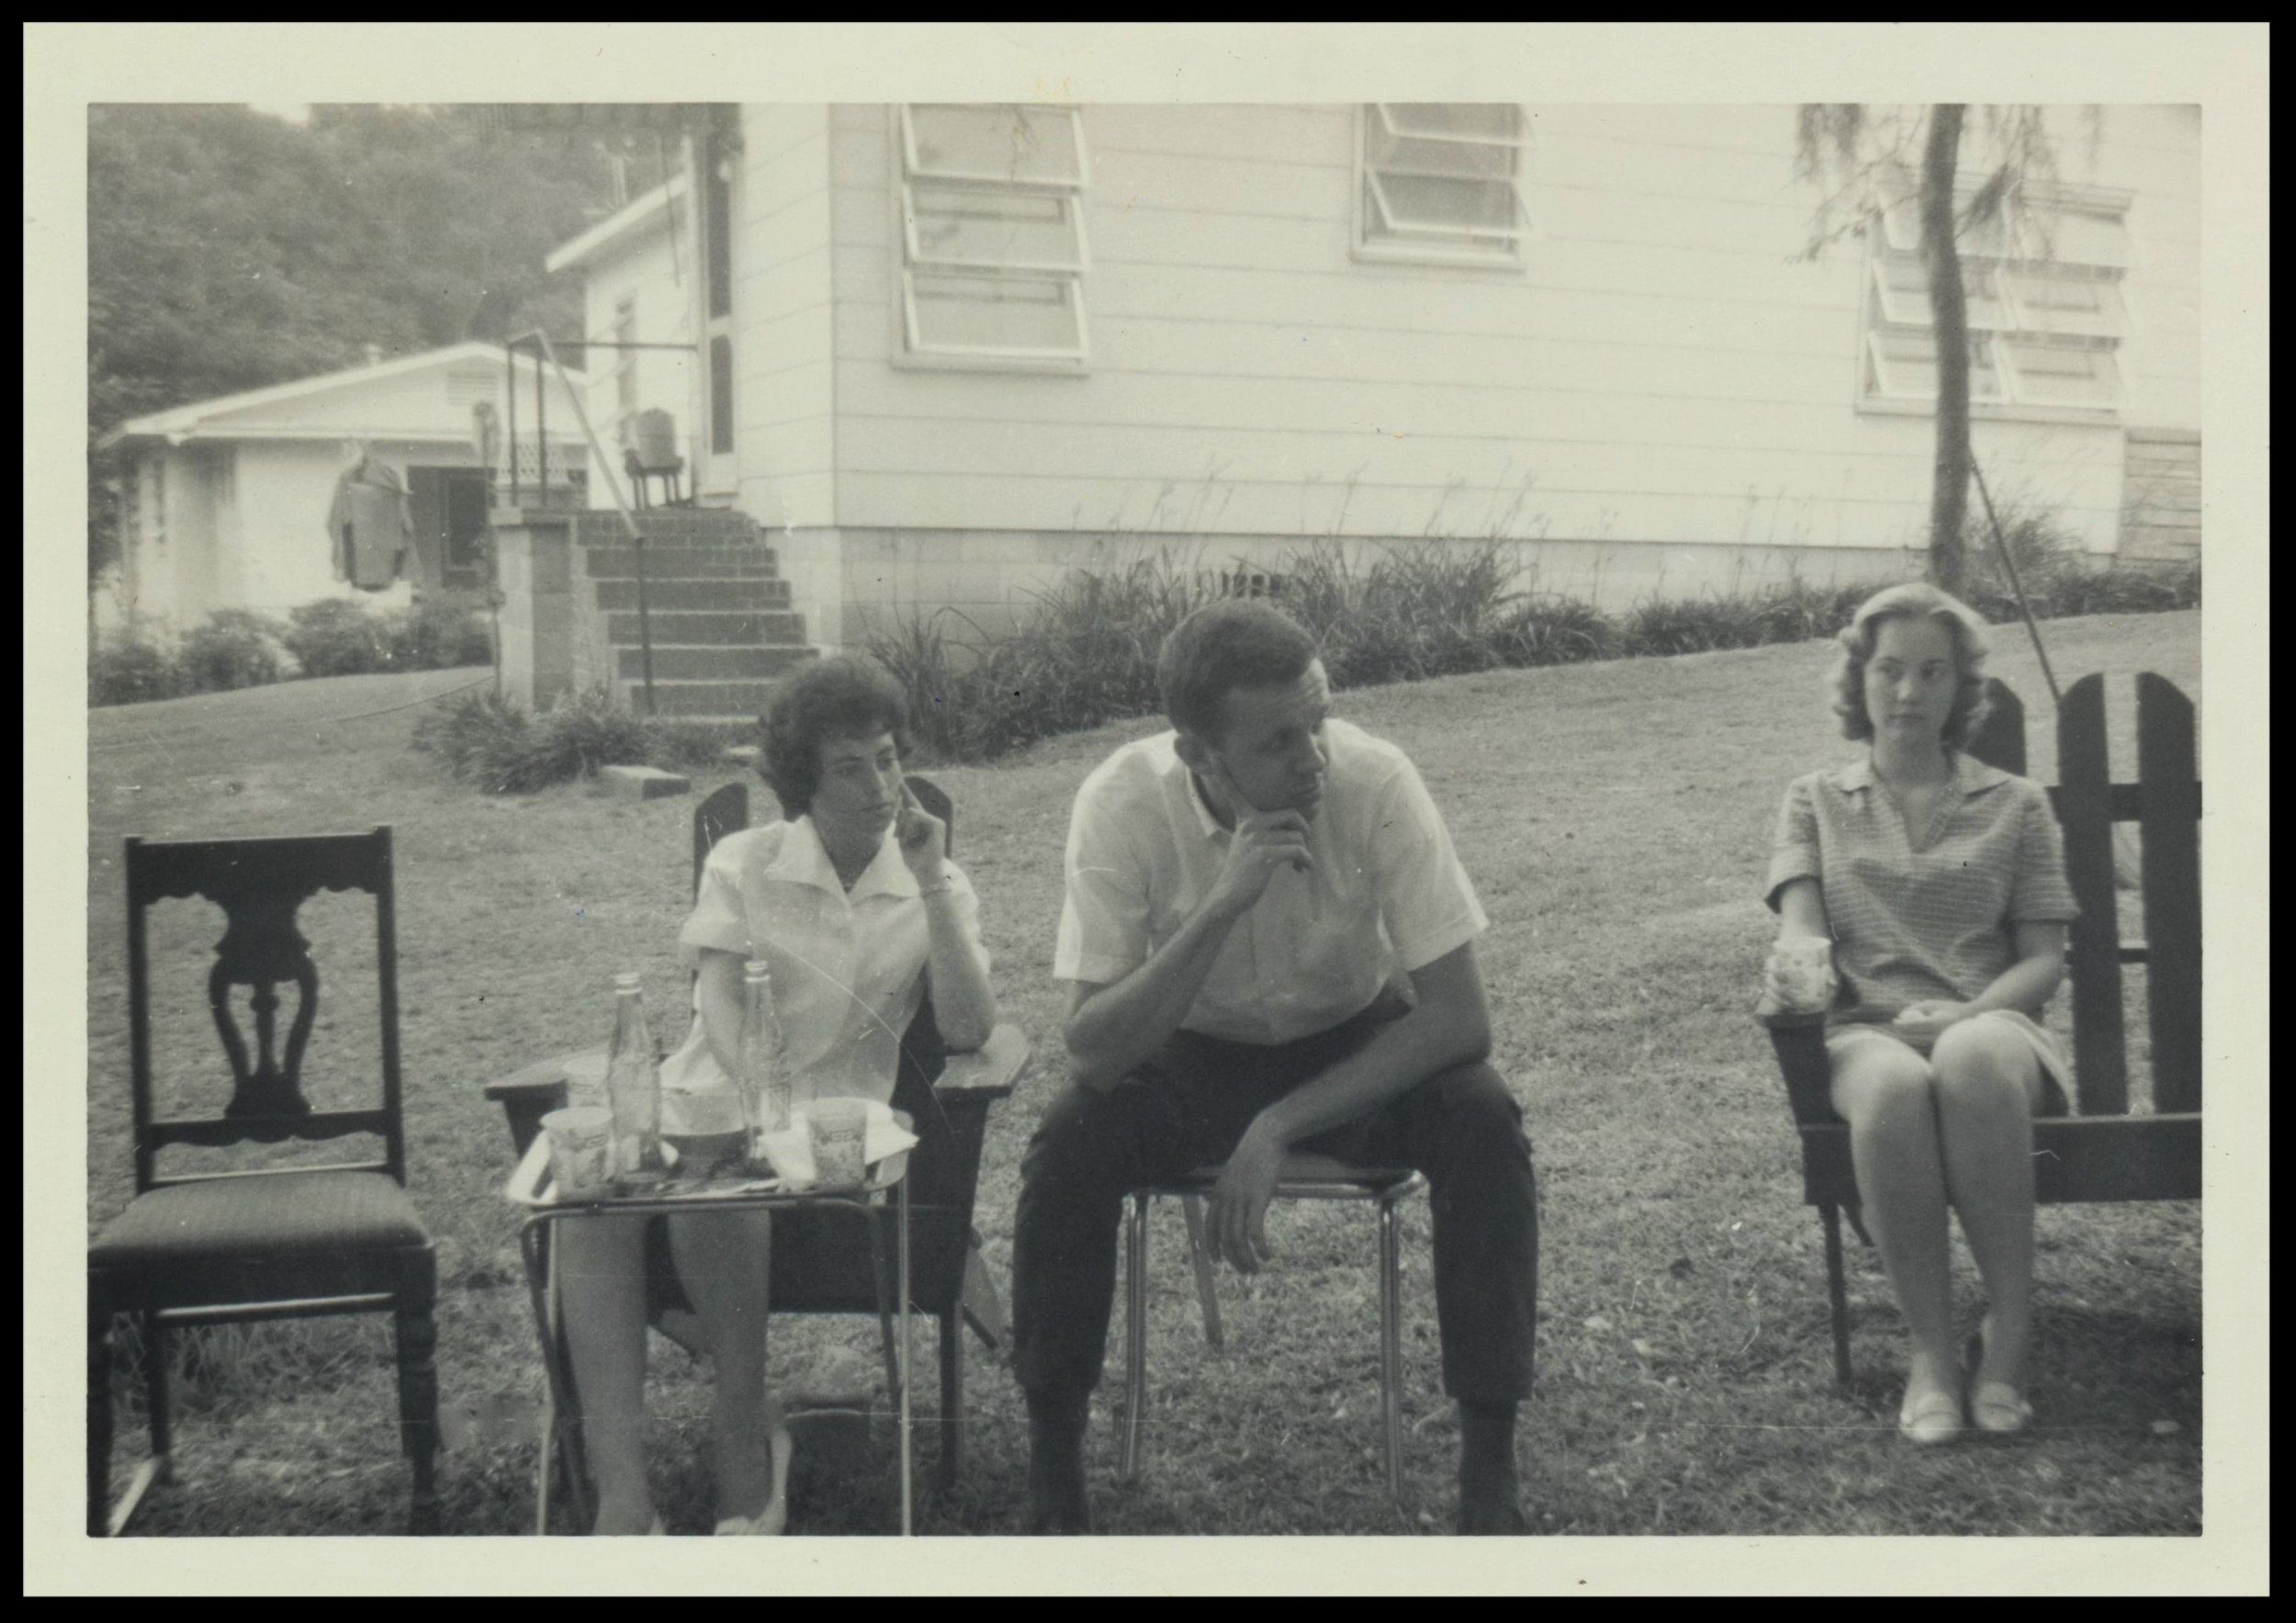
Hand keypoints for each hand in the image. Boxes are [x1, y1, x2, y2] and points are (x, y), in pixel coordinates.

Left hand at [895, 778, 948, 882]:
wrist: (926, 873)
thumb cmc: (914, 860)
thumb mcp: (903, 840)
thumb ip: (903, 823)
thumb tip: (906, 808)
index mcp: (922, 824)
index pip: (911, 805)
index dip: (905, 792)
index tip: (900, 781)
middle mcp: (930, 820)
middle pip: (909, 808)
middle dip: (900, 821)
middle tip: (899, 836)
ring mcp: (935, 822)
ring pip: (909, 813)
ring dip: (904, 830)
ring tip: (908, 844)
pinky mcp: (937, 824)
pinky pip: (915, 815)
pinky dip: (909, 829)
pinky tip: (912, 841)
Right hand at [1200, 753, 1311, 919]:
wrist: (1229, 897)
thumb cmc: (1244, 872)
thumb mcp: (1249, 845)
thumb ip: (1265, 831)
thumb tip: (1298, 829)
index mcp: (1244, 819)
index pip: (1233, 791)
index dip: (1223, 773)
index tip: (1212, 754)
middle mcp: (1250, 824)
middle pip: (1293, 815)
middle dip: (1305, 831)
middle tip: (1304, 847)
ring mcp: (1257, 839)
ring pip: (1298, 837)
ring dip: (1305, 853)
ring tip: (1298, 866)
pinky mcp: (1266, 855)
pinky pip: (1299, 850)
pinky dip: (1306, 862)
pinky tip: (1301, 870)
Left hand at [1207, 1119, 1283, 1273]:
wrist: (1265, 1137)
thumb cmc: (1254, 1154)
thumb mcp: (1236, 1173)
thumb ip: (1231, 1189)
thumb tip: (1234, 1203)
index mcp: (1218, 1193)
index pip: (1209, 1226)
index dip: (1212, 1246)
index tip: (1218, 1260)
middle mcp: (1225, 1199)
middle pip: (1223, 1238)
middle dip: (1233, 1259)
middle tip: (1245, 1271)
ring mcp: (1240, 1199)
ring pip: (1237, 1239)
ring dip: (1245, 1259)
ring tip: (1255, 1268)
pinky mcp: (1257, 1199)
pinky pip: (1254, 1231)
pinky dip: (1259, 1247)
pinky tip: (1267, 1255)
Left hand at [1890, 1000, 1971, 1043]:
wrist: (1971, 1019)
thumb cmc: (1948, 1008)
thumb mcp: (1932, 1004)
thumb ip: (1915, 1008)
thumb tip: (1900, 1015)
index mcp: (1936, 1022)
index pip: (1914, 1025)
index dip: (1902, 1024)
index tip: (1894, 1021)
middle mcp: (1937, 1035)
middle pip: (1913, 1037)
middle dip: (1902, 1032)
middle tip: (1895, 1026)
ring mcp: (1939, 1043)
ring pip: (1917, 1044)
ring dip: (1908, 1039)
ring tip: (1901, 1032)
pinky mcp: (1940, 1048)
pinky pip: (1924, 1047)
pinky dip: (1916, 1042)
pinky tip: (1912, 1038)